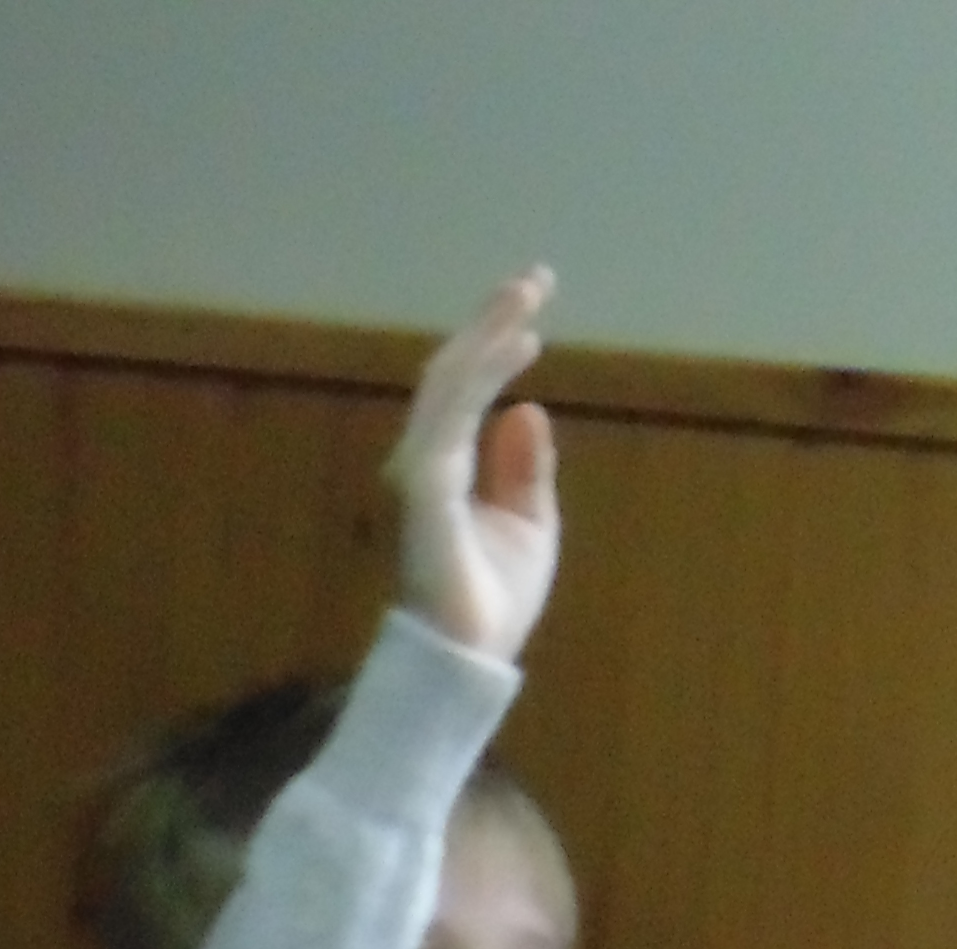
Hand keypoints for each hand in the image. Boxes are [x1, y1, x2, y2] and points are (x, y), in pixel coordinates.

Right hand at [387, 268, 559, 666]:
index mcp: (448, 473)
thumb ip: (524, 470)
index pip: (463, 395)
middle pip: (450, 376)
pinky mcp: (428, 493)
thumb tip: (526, 409)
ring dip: (487, 335)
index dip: (492, 345)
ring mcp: (422, 478)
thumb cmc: (492, 605)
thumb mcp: (528, 525)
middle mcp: (426, 466)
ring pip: (448, 387)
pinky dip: (482, 376)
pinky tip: (517, 347)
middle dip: (488, 324)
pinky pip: (451, 420)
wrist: (472, 663)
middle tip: (534, 279)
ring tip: (529, 297)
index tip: (532, 308)